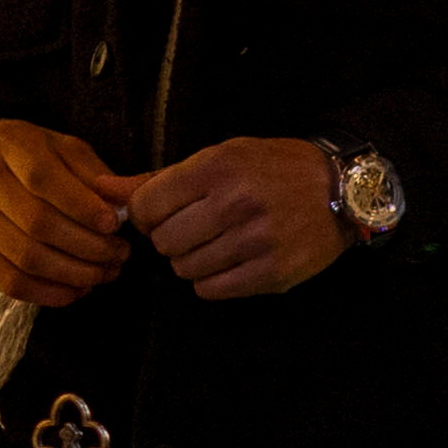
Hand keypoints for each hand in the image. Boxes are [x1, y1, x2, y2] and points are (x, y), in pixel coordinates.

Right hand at [0, 117, 132, 305]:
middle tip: (120, 253)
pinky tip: (77, 289)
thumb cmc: (19, 155)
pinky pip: (10, 282)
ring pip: (27, 258)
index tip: (114, 224)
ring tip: (106, 272)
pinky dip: (50, 293)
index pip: (43, 179)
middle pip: (38, 224)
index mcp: (8, 146)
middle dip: (89, 246)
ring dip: (76, 274)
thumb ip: (91, 172)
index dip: (83, 206)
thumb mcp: (56, 145)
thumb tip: (124, 206)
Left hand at [129, 136, 355, 300]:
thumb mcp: (219, 157)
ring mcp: (256, 242)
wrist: (345, 189)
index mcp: (218, 168)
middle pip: (164, 242)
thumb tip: (102, 189)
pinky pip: (212, 290)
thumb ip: (159, 178)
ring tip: (216, 245)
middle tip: (195, 230)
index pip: (148, 206)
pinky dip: (212, 281)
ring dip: (192, 261)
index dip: (148, 215)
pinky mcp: (273, 273)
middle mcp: (236, 204)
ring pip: (185, 269)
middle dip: (171, 239)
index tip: (166, 213)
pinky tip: (230, 262)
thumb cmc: (274, 169)